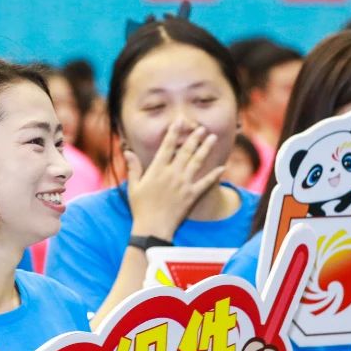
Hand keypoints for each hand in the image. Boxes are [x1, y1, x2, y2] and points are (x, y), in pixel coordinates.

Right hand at [125, 120, 224, 240]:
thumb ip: (133, 167)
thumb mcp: (133, 186)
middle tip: (202, 127)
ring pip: (197, 162)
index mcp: (157, 170)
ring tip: (212, 138)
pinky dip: (214, 175)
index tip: (179, 121)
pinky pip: (205, 183)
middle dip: (194, 137)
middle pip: (185, 151)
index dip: (173, 132)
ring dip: (206, 149)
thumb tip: (127, 151)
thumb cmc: (140, 208)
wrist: (152, 228)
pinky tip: (222, 167)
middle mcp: (172, 174)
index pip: (167, 146)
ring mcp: (184, 184)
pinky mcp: (192, 195)